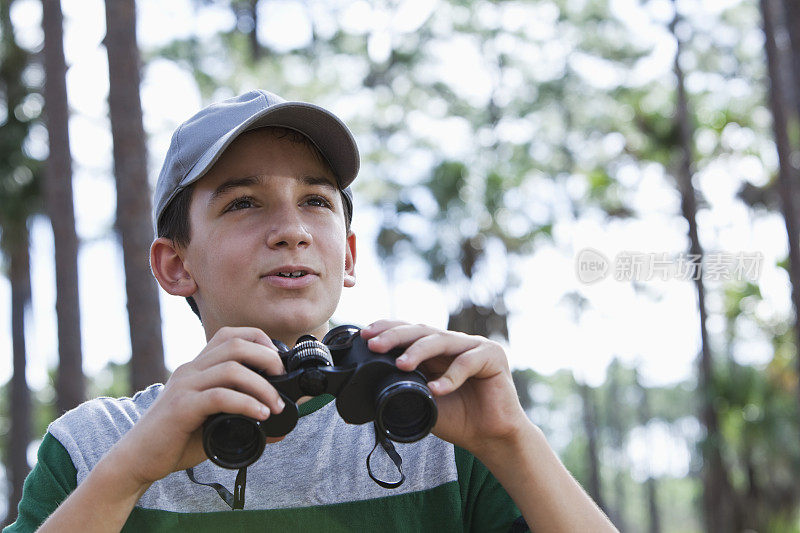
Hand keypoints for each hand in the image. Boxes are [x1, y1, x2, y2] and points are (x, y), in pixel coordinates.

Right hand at [109, 327, 286, 489]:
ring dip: (262, 386)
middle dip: (267, 358)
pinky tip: (259, 415)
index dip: (259, 341)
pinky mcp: (181, 407)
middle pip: (236, 344)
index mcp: (197, 367)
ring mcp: (184, 386)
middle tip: (283, 381)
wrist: (135, 460)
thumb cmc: (176, 441)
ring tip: (275, 406)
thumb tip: (279, 430)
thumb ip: (242, 420)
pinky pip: (219, 396)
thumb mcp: (214, 424)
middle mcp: (191, 369)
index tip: (278, 364)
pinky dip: (246, 403)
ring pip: (232, 368)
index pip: (230, 335)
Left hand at [360, 321, 529, 454]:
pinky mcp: (493, 356)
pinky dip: (450, 376)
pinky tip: (436, 390)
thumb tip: (372, 387)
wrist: (491, 439)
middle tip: (375, 345)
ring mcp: (474, 346)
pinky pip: (467, 362)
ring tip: (401, 364)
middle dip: (396, 336)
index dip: (388, 329)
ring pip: (441, 340)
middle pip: (422, 330)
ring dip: (418, 350)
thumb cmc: (459, 420)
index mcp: (437, 351)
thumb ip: (405, 389)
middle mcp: (454, 343)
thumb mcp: (423, 402)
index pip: (410, 331)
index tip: (365, 335)